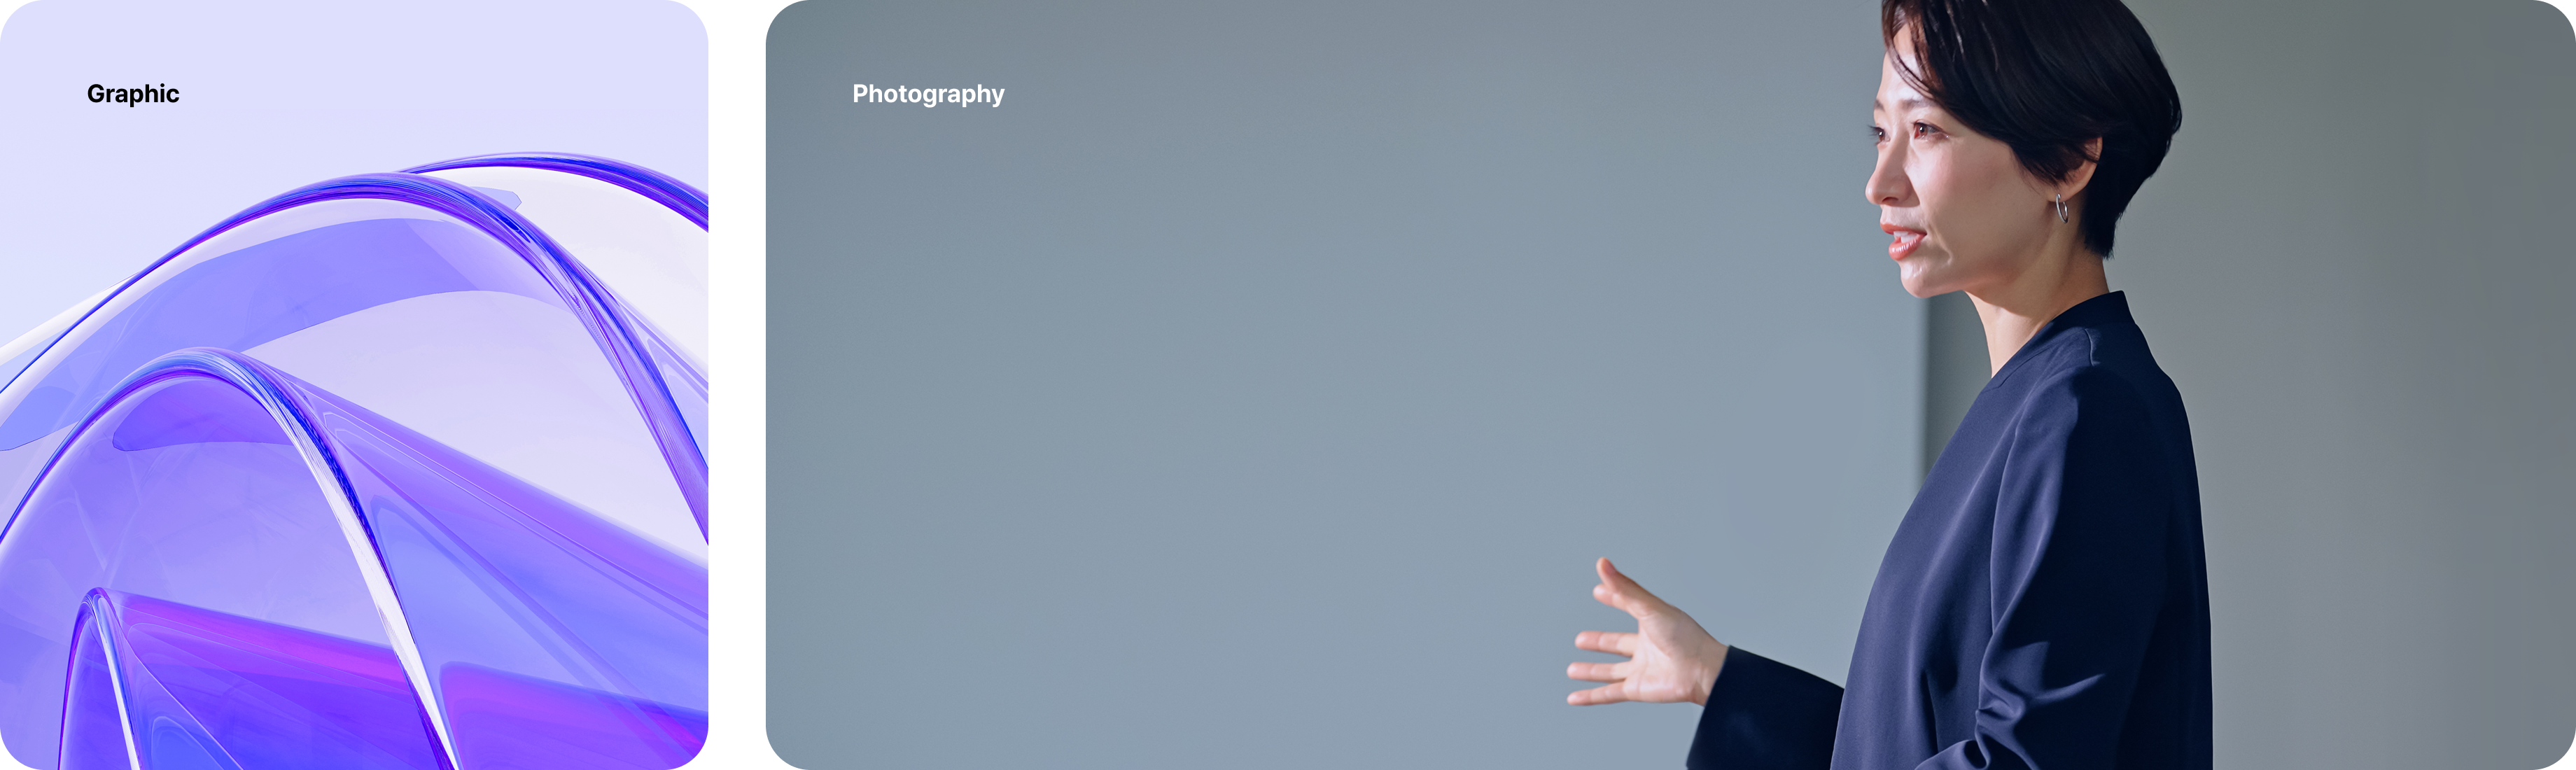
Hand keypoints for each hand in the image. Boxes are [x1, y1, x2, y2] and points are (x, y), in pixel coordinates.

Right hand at [1566, 557, 1728, 705]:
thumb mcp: (1649, 608)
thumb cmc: (1684, 637)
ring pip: (1610, 672)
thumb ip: (1624, 589)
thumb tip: (1602, 564)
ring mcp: (1641, 670)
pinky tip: (1575, 698)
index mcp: (1652, 624)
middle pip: (1617, 644)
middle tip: (1580, 639)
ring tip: (1572, 669)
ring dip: (1591, 671)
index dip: (1613, 597)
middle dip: (1598, 642)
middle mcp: (1646, 648)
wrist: (1701, 670)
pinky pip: (1608, 694)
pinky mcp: (1637, 689)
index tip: (1599, 590)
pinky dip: (1590, 697)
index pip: (1628, 607)